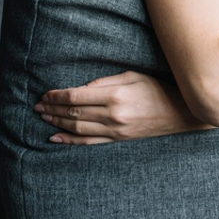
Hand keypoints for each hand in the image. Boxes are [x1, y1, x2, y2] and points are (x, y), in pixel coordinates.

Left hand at [34, 71, 208, 144]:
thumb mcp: (134, 76)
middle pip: (74, 112)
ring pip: (78, 128)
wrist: (180, 114)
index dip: (57, 96)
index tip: (46, 94)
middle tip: (37, 106)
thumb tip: (83, 87)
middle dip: (53, 109)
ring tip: (43, 117)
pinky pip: (89, 142)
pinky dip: (70, 140)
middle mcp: (113, 115)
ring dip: (57, 122)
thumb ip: (106, 80)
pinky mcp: (118, 140)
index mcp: (116, 95)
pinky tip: (56, 137)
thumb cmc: (158, 90)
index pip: (77, 95)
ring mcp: (115, 130)